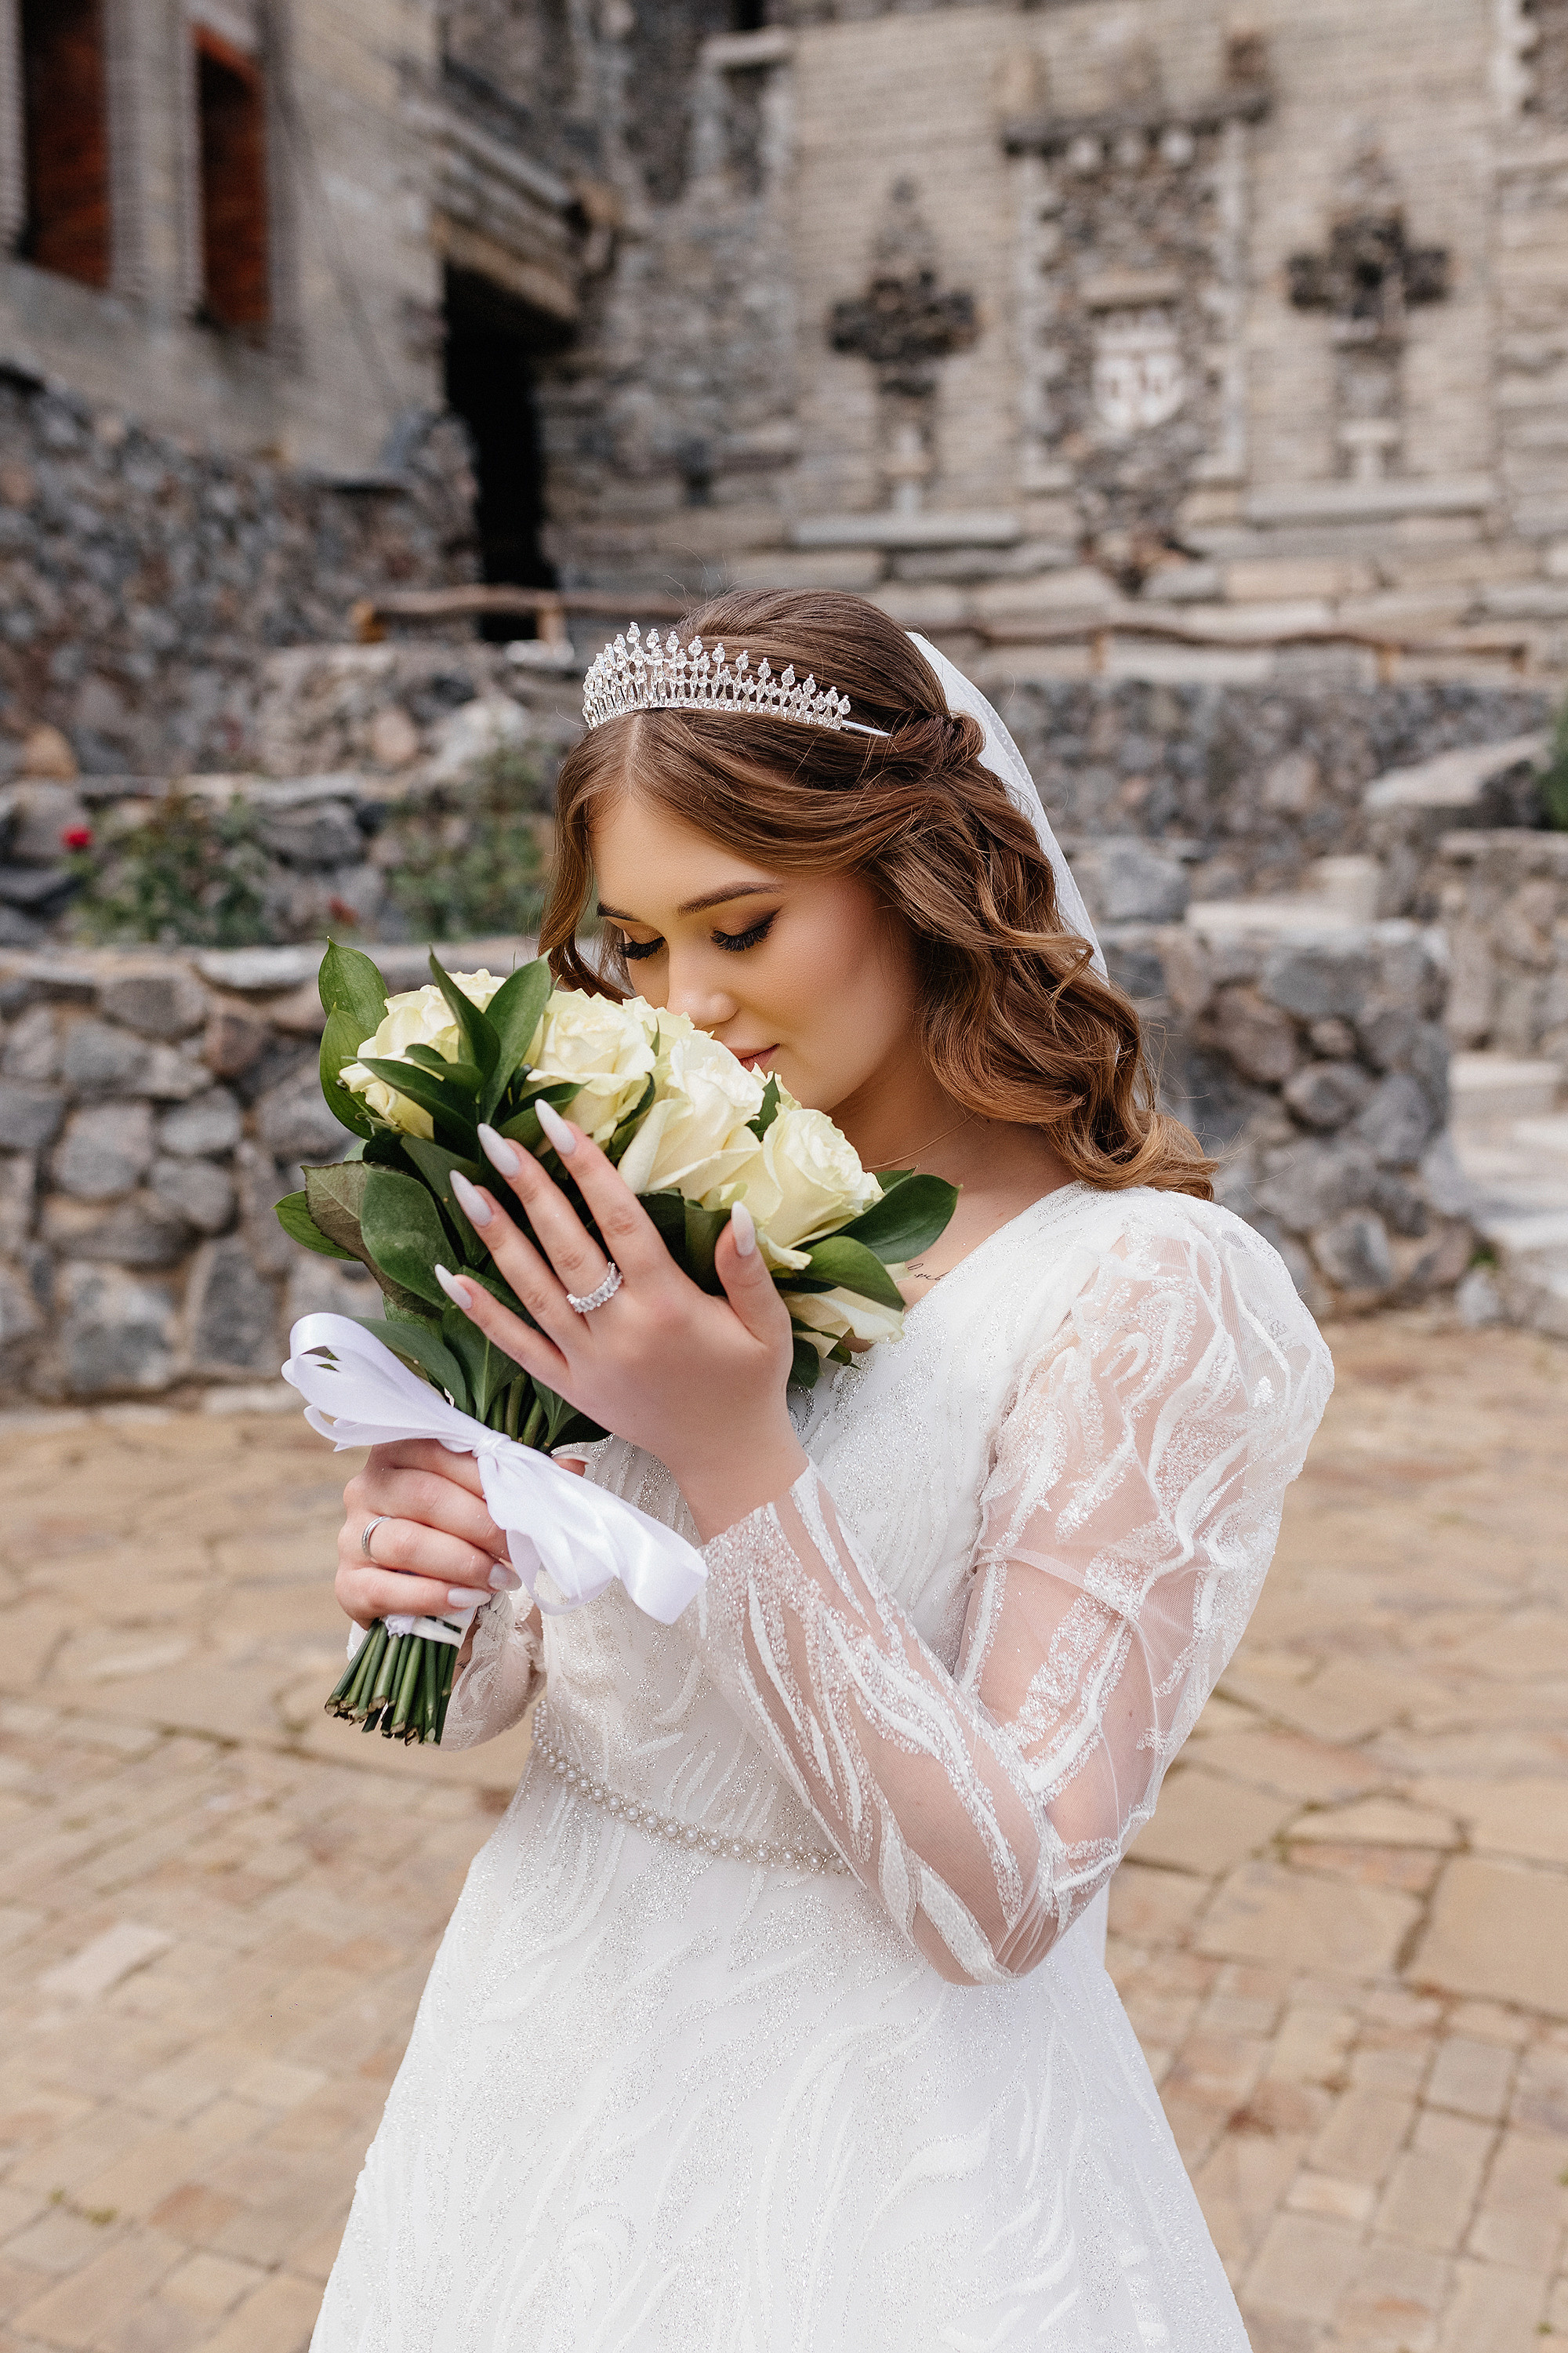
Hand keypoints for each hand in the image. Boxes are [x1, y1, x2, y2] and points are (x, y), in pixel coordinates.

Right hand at [337, 1439, 525, 1630]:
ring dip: (464, 1563)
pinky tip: (467, 1600)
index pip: (445, 1454)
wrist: (428, 1595)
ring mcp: (351, 1536)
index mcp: (399, 1450)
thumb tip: (573, 1464)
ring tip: (502, 1579)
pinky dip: (433, 1595)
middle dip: (484, 1527)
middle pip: (427, 1498)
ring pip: (409, 1543)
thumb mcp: (488, 1500)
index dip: (491, 1482)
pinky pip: (387, 1589)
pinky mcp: (347, 1584)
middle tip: (521, 1550)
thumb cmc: (459, 1533)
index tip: (529, 1508)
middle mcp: (366, 1487)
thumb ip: (523, 1477)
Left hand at [439, 1111, 807, 1540]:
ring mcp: (588, 1361)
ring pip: (533, 1289)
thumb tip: (733, 1210)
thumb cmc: (750, 1383)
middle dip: (530, 1188)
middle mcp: (621, 1329)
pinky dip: (482, 1313)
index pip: (621, 1222)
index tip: (556, 1122)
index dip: (587, 1169)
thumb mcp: (768, 1324)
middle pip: (567, 1247)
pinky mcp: (569, 1387)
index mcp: (670, 1305)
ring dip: (496, 1237)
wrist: (726, 1459)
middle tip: (495, 1137)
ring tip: (463, 1187)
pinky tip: (447, 1276)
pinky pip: (517, 1347)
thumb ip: (747, 1268)